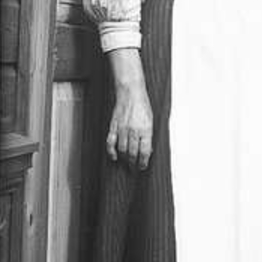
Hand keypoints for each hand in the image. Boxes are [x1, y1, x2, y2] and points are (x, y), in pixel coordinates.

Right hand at [105, 48, 153, 168]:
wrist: (131, 93)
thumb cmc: (143, 106)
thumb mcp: (151, 121)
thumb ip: (149, 136)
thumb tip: (147, 150)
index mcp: (145, 130)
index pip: (144, 152)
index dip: (143, 162)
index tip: (142, 167)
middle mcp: (133, 131)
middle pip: (132, 153)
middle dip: (134, 163)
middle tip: (134, 168)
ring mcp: (122, 129)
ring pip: (122, 150)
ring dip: (125, 159)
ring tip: (127, 164)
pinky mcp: (113, 126)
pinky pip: (110, 143)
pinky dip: (111, 152)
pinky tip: (114, 157)